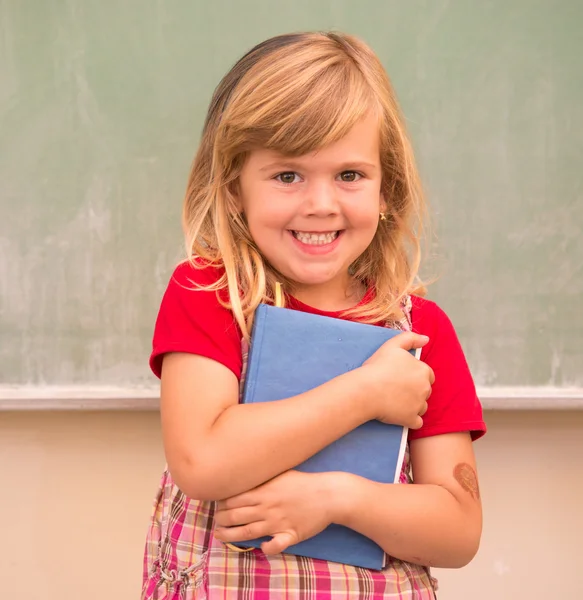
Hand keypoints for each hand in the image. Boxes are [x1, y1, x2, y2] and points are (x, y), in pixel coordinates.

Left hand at [214, 470, 341, 554]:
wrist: (328, 494)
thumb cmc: (303, 482)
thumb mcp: (281, 473)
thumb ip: (262, 477)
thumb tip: (244, 475)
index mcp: (264, 491)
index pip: (235, 498)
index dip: (222, 503)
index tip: (217, 504)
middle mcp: (268, 507)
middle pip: (237, 515)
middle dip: (221, 519)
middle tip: (215, 521)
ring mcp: (278, 522)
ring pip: (248, 531)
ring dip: (231, 535)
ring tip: (219, 535)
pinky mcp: (291, 534)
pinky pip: (277, 544)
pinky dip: (268, 548)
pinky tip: (262, 548)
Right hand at [359, 332, 433, 429]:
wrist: (366, 390)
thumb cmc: (377, 367)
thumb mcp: (393, 345)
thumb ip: (411, 338)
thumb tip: (426, 339)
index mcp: (423, 370)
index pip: (427, 375)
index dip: (414, 376)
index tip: (400, 377)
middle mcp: (425, 388)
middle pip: (424, 391)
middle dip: (414, 390)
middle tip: (395, 388)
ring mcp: (419, 405)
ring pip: (421, 406)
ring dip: (412, 405)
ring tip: (394, 401)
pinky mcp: (411, 419)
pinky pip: (416, 422)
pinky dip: (409, 420)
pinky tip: (398, 414)